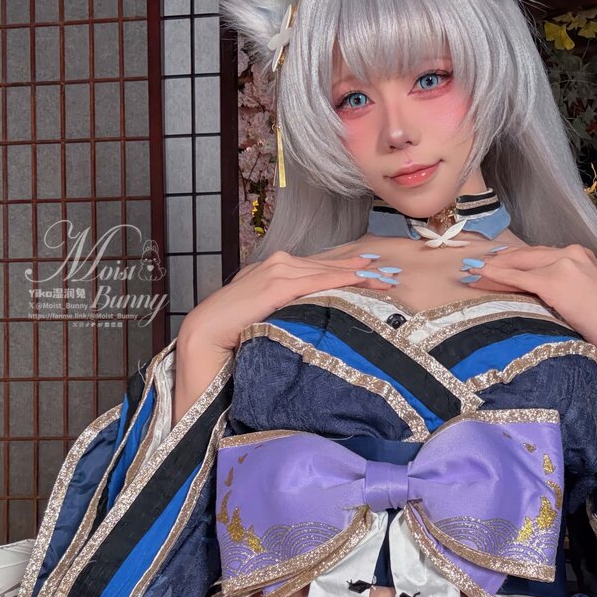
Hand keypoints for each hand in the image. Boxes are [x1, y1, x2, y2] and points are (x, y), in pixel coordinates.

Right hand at [178, 250, 398, 355]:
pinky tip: (363, 278)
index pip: (317, 266)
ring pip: (327, 270)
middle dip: (360, 267)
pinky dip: (343, 278)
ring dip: (359, 273)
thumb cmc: (233, 331)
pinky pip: (319, 279)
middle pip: (327, 264)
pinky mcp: (278, 283)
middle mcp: (278, 263)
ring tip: (385, 277)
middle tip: (389, 271)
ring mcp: (277, 270)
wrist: (206, 333)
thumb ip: (286, 309)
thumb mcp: (266, 315)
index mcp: (274, 269)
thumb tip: (310, 317)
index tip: (372, 268)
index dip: (346, 266)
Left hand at [465, 244, 596, 432]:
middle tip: (480, 265)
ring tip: (472, 272)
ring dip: (493, 268)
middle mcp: (575, 254)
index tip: (503, 263)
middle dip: (502, 260)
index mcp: (586, 257)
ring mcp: (564, 265)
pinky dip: (496, 276)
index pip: (545, 255)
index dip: (521, 260)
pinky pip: (517, 277)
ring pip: (520, 264)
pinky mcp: (554, 282)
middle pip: (529, 255)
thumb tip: (564, 300)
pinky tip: (479, 276)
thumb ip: (579, 291)